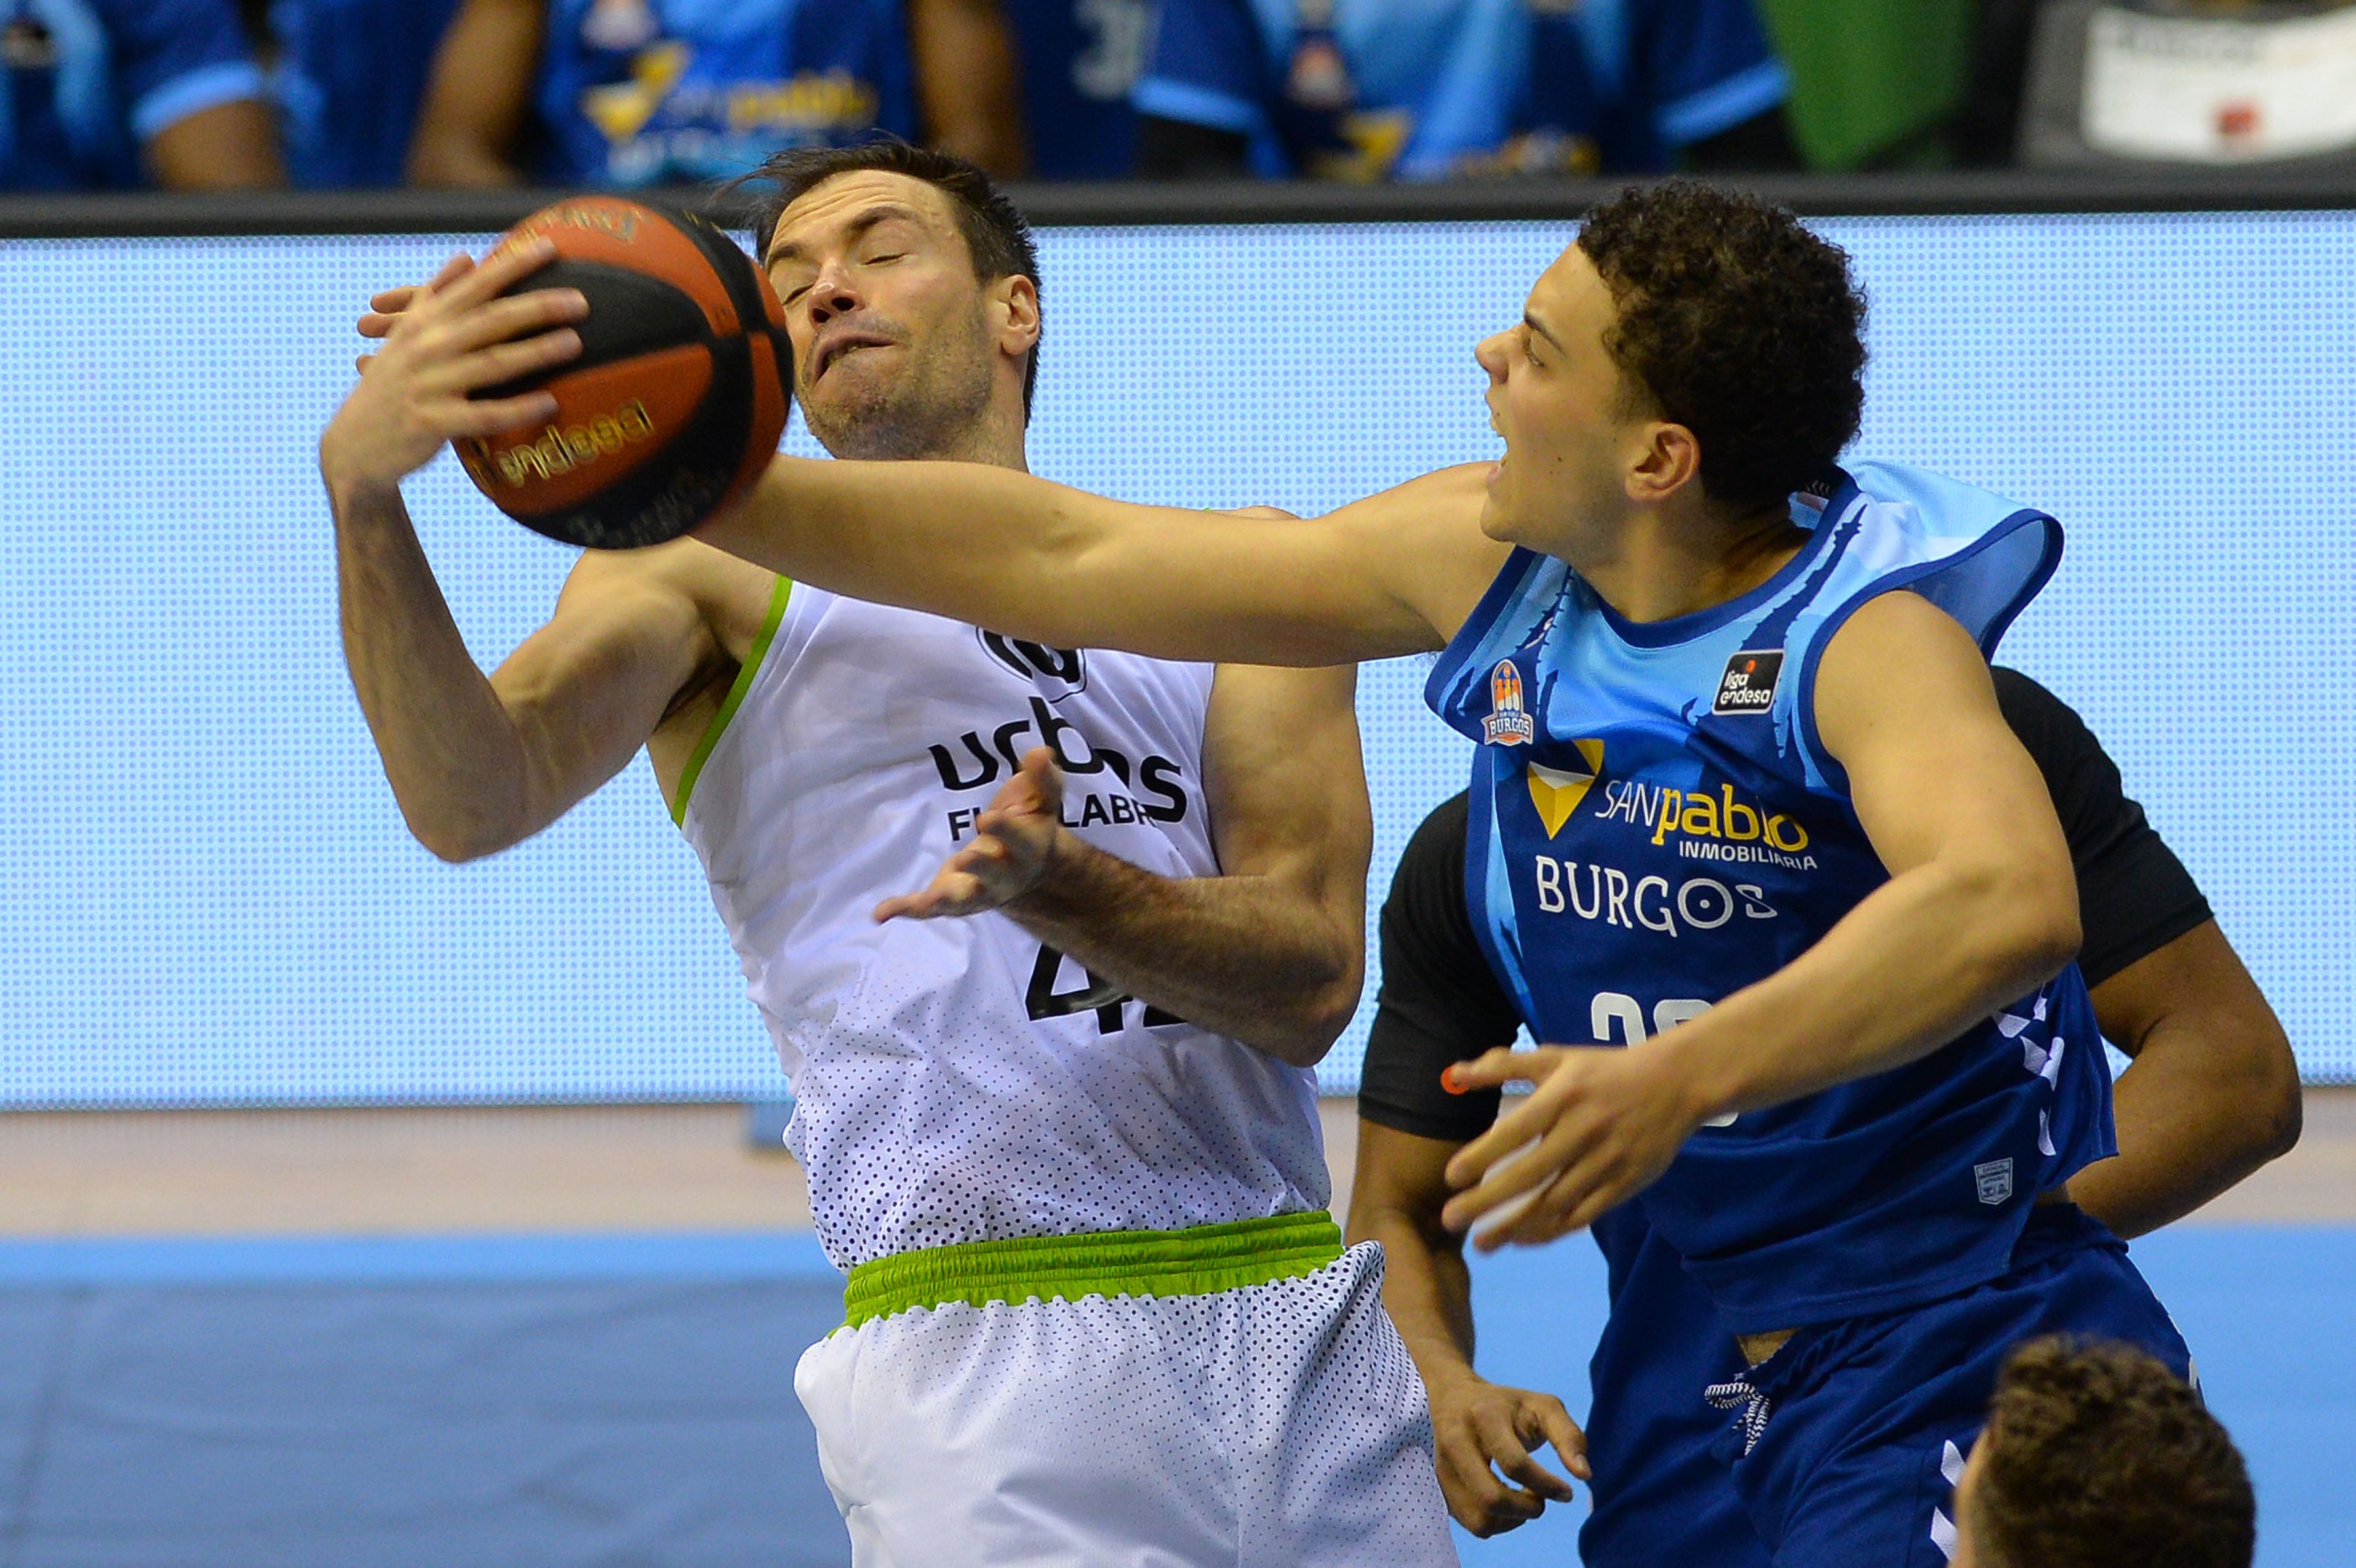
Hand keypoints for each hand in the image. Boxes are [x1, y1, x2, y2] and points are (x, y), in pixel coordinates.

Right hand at [319, 239, 586, 497]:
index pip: (475, 287)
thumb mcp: (406, 334)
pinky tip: (550, 404)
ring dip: (535, 352)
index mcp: (425, 322)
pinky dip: (517, 409)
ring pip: (491, 364)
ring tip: (575, 342)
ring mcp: (429, 384)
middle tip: (581, 300)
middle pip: (490, 321)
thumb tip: (466, 256)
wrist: (354, 444)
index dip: (511, 265)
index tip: (549, 247)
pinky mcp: (432, 422)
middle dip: (536, 307)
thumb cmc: (391, 385)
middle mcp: (427, 347)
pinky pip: (483, 415)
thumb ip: (436, 295)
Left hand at [874, 746, 1065, 920]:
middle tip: (966, 858)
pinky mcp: (952, 898)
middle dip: (980, 868)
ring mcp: (977, 892)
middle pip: (993, 875)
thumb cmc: (1030, 825)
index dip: (1005, 831)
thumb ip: (1041, 777)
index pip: (1018, 840)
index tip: (987, 817)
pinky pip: (928, 908)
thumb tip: (1039, 751)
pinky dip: (907, 909)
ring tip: (930, 900)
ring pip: (963, 900)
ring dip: (946, 900)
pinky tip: (881, 912)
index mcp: (1026, 849)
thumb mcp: (1040, 799)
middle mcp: (1004, 877)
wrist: (1029, 871)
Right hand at [1427, 1370, 1588, 1536]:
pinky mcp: (1440, 1486)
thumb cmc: (1508, 1405)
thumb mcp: (1544, 1406)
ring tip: (1524, 1500)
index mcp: (1484, 1416)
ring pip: (1479, 1519)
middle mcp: (1456, 1442)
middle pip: (1491, 1498)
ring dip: (1512, 1520)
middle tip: (1541, 1499)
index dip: (1546, 1485)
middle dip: (1527, 1509)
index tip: (1566, 1491)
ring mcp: (1443, 1467)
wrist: (1456, 1396)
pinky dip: (1498, 1523)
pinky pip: (1471, 1523)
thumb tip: (1584, 1475)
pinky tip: (1507, 1501)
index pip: (1514, 1463)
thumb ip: (1569, 1436)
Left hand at [1438, 1045, 1701, 1249]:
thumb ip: (1505, 1066)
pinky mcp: (1625, 1184)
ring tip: (1481, 1243)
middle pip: (1531, 1173)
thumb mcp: (1556, 1058)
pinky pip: (1584, 1214)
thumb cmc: (1604, 1071)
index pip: (1517, 1130)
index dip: (1483, 1154)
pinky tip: (1523, 1239)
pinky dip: (1552, 1230)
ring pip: (1556, 1202)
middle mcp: (1584, 1131)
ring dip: (1516, 1226)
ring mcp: (1607, 1161)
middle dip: (1488, 1201)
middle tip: (1451, 1220)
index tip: (1450, 1177)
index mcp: (1564, 1096)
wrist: (1675, 1083)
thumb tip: (1455, 1074)